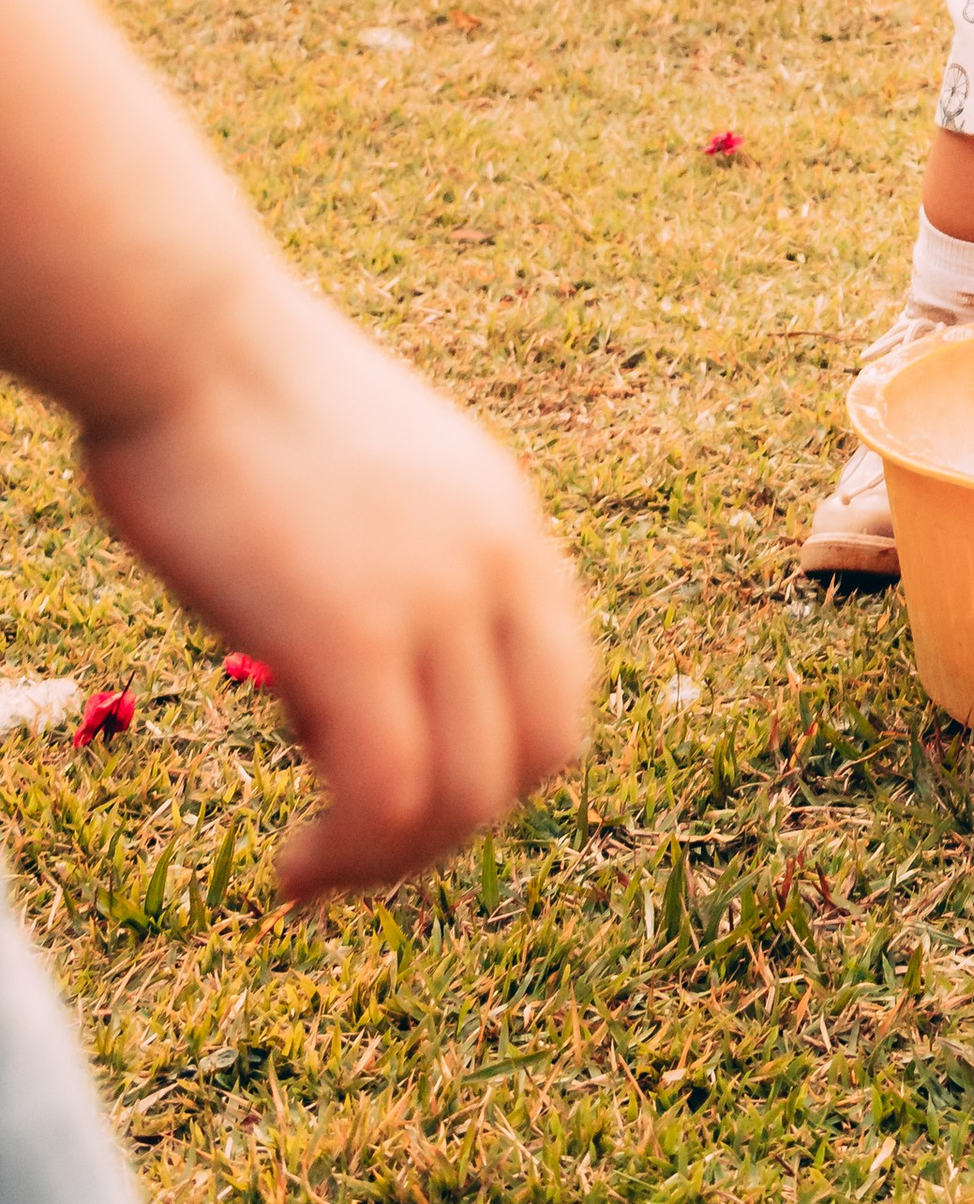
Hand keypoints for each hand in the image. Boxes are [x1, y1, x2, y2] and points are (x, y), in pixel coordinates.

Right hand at [82, 278, 589, 902]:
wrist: (182, 334)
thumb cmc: (228, 400)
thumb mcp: (356, 484)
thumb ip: (385, 570)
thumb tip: (334, 689)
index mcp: (504, 516)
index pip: (561, 679)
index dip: (493, 758)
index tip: (402, 782)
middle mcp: (496, 557)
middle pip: (544, 751)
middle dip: (460, 825)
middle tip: (362, 843)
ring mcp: (435, 598)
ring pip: (472, 795)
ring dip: (398, 861)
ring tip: (317, 867)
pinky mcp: (354, 637)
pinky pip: (390, 800)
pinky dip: (351, 860)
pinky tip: (292, 869)